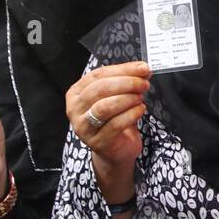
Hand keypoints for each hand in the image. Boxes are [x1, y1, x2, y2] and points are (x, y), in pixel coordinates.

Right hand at [65, 61, 150, 190]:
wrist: (116, 150)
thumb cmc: (114, 119)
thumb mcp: (116, 96)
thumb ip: (127, 81)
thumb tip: (143, 68)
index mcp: (76, 93)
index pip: (98, 75)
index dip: (122, 69)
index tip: (142, 68)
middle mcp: (74, 109)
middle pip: (100, 89)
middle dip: (126, 83)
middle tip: (144, 84)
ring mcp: (83, 127)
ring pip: (105, 106)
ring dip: (128, 99)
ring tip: (140, 98)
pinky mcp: (97, 142)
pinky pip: (116, 124)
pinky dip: (131, 114)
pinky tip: (140, 110)